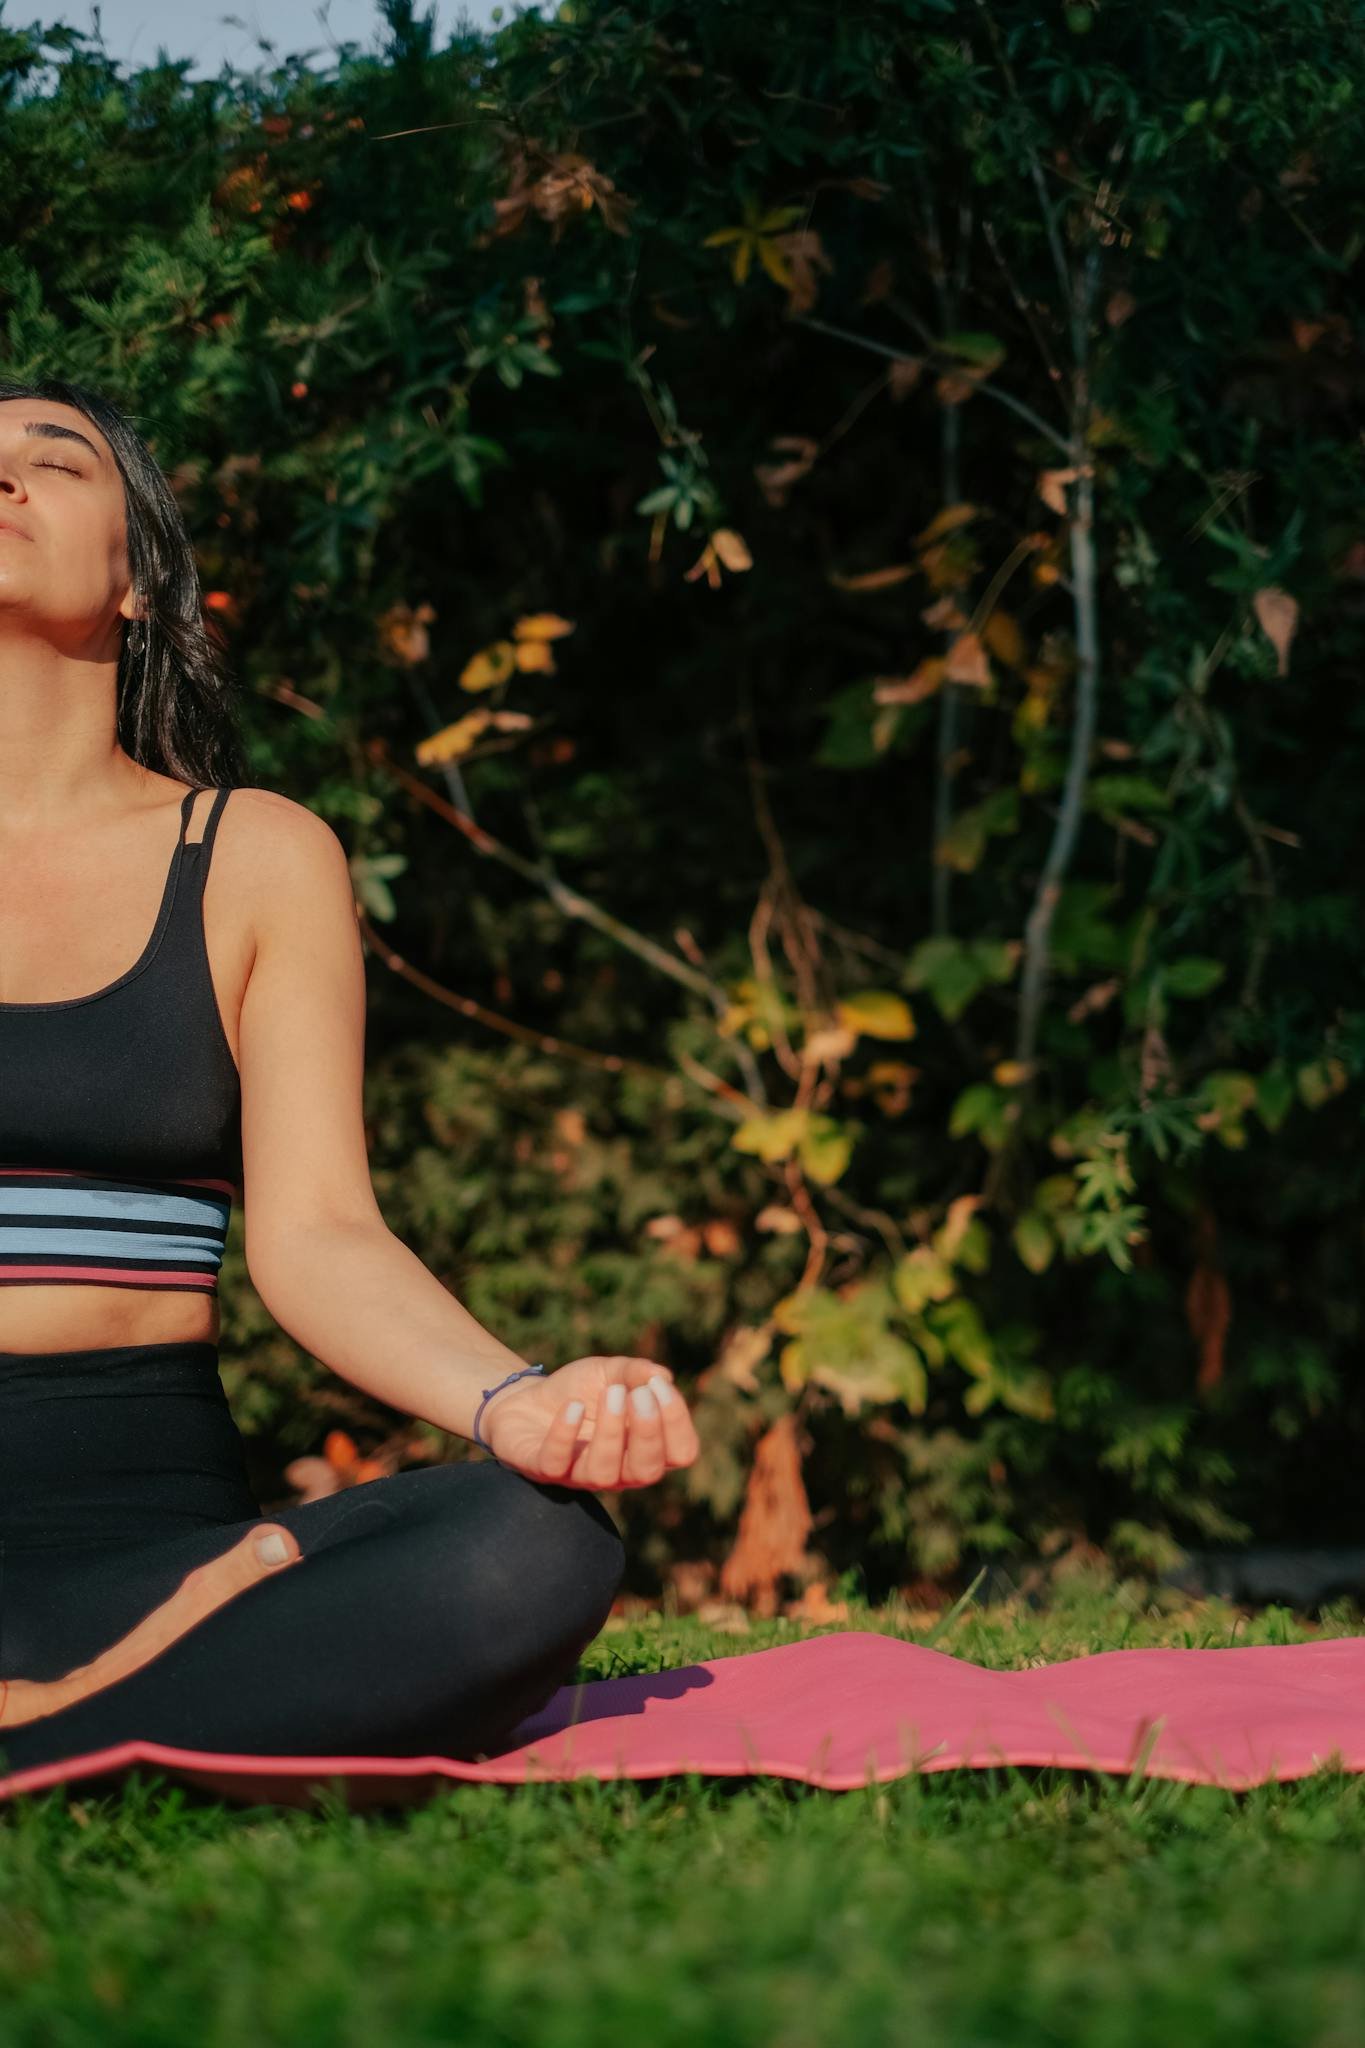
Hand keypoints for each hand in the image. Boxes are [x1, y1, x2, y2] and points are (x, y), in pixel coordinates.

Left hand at [480, 1355, 699, 1490]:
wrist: (525, 1399)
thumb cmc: (578, 1390)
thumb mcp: (609, 1372)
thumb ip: (636, 1372)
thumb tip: (662, 1376)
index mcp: (643, 1448)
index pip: (680, 1453)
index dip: (677, 1423)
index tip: (660, 1385)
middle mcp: (618, 1470)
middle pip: (647, 1471)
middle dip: (648, 1432)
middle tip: (638, 1394)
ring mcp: (580, 1474)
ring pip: (604, 1473)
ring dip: (611, 1433)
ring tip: (609, 1393)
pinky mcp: (543, 1470)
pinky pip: (556, 1464)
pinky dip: (565, 1435)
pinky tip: (572, 1406)